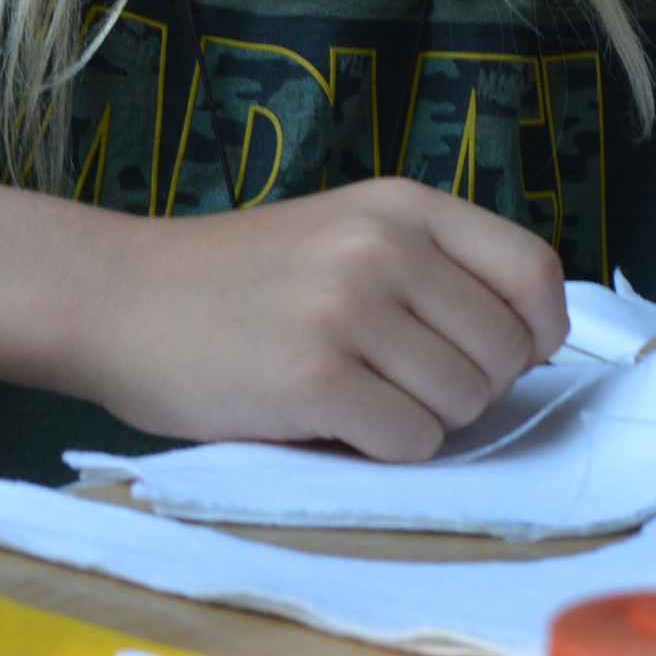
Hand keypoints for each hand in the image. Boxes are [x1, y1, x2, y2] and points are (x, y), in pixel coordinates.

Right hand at [72, 177, 567, 460]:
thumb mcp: (344, 231)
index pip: (535, 272)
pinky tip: (329, 423)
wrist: (118, 296)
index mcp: (403, 204)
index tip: (503, 359)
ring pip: (463, 405)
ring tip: (355, 397)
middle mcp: (385, 246)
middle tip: (398, 385)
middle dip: (469, 390)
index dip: (537, 332)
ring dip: (423, 423)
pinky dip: (382, 451)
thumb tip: (526, 345)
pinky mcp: (315, 378)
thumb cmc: (237, 279)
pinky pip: (409, 443)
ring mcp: (349, 309)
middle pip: (505, 354)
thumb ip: (429, 267)